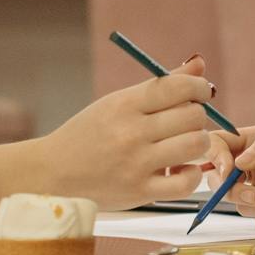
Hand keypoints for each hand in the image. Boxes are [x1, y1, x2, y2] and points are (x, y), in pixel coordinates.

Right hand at [37, 56, 220, 209]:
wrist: (53, 174)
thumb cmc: (89, 134)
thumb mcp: (117, 103)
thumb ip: (160, 85)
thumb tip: (199, 63)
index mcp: (124, 104)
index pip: (178, 86)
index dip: (200, 86)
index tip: (201, 92)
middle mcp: (131, 132)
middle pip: (193, 116)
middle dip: (197, 116)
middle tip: (186, 122)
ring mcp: (136, 164)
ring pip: (195, 145)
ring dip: (198, 143)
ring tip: (184, 145)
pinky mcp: (140, 192)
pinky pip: (186, 183)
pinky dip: (191, 175)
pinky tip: (180, 169)